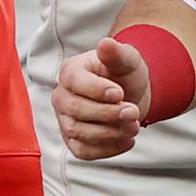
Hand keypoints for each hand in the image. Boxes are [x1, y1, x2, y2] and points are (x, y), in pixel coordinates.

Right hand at [53, 38, 150, 160]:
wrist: (131, 96)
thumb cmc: (124, 74)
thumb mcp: (127, 60)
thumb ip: (117, 53)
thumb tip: (106, 43)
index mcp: (70, 71)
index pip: (73, 81)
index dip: (96, 90)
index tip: (120, 93)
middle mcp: (61, 96)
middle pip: (76, 110)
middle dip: (107, 114)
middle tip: (133, 112)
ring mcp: (65, 121)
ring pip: (79, 133)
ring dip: (110, 133)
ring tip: (134, 126)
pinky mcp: (73, 142)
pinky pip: (84, 152)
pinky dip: (108, 149)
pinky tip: (127, 140)